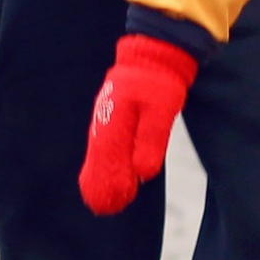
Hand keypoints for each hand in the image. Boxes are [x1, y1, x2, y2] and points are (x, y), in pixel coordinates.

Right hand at [78, 34, 198, 215]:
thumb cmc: (160, 81)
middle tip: (104, 208)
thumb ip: (150, 141)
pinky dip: (104, 158)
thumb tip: (141, 175)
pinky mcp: (113, 111)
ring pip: (99, 150)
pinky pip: (104, 141)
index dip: (106, 184)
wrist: (155, 52)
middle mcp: (104, 120)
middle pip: (98, 159)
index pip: (106, 161)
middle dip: (100, 183)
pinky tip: (108, 169)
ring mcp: (106, 115)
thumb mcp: (161, 111)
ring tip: (103, 195)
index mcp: (114, 121)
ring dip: (101, 173)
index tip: (108, 205)